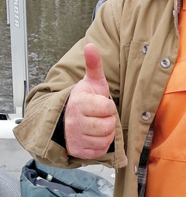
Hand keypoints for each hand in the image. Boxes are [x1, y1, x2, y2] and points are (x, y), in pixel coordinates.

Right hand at [64, 43, 115, 157]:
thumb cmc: (84, 99)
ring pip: (105, 139)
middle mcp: (74, 121)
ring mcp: (75, 138)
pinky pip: (100, 151)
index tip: (100, 104)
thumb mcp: (91, 81)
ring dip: (106, 133)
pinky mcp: (78, 151)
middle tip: (99, 116)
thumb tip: (91, 45)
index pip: (107, 107)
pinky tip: (94, 136)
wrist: (66, 119)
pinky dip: (101, 145)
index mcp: (79, 103)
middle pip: (108, 125)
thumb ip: (94, 64)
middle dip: (108, 120)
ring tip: (96, 125)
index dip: (108, 106)